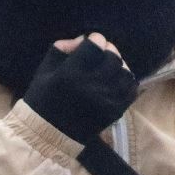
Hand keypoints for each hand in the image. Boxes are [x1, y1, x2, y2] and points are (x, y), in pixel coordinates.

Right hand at [22, 33, 137, 143]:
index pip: (95, 45)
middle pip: (113, 57)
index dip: (95, 39)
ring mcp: (106, 101)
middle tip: (101, 53)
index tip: (91, 41)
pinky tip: (116, 80)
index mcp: (71, 74)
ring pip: (125, 72)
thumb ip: (63, 48)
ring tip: (108, 67)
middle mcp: (92, 86)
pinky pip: (131, 89)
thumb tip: (84, 39)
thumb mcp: (44, 70)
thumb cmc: (43, 100)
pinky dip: (126, 81)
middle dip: (108, 50)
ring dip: (118, 65)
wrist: (49, 135)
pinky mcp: (115, 112)